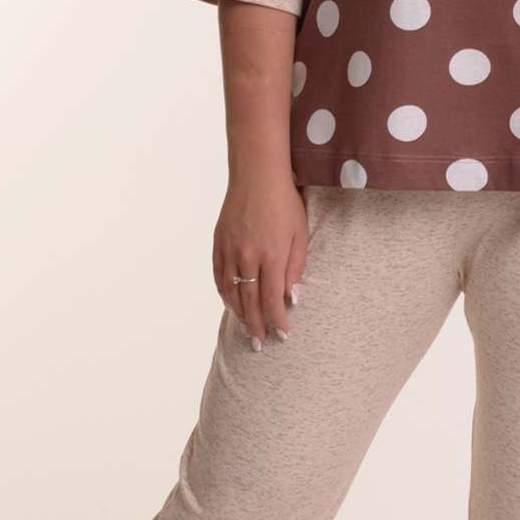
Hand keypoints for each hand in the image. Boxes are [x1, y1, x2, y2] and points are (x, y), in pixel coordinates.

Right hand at [213, 172, 308, 349]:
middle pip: (250, 302)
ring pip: (232, 292)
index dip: (277, 321)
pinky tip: (231, 305)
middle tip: (260, 345)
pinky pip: (219, 276)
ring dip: (239, 314)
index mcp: (271, 255)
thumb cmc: (284, 203)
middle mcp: (247, 256)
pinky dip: (224, 294)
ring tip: (247, 330)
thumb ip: (296, 268)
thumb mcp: (300, 234)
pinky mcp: (218, 243)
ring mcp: (230, 250)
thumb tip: (291, 298)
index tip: (282, 335)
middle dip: (256, 327)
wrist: (256, 175)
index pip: (272, 300)